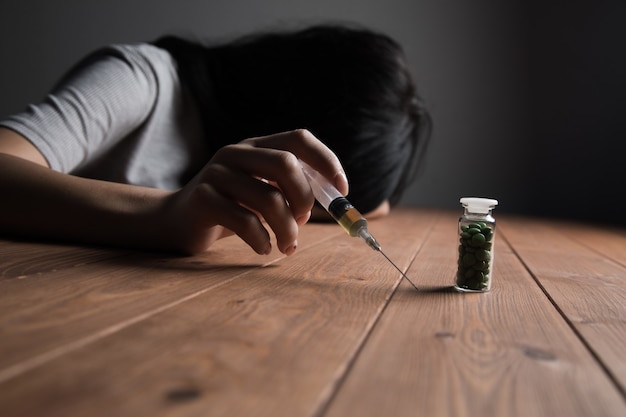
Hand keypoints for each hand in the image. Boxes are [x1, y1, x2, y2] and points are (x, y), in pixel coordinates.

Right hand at [163, 129, 348, 254]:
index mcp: (256, 146)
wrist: (177, 221)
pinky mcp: (203, 199)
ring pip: (268, 198)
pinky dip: (262, 240)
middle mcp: (236, 153)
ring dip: (288, 229)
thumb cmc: (231, 208)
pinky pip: (245, 221)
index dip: (325, 161)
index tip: (342, 190)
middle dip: (304, 198)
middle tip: (303, 222)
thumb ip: (292, 190)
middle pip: (285, 164)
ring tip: (288, 245)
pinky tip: (263, 247)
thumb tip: (331, 200)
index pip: (298, 139)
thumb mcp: (263, 192)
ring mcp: (217, 174)